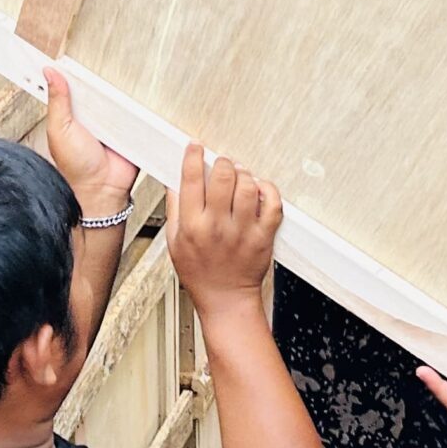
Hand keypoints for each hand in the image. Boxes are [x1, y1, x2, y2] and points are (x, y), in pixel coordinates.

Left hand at [41, 68, 137, 217]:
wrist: (102, 190)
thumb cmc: (76, 166)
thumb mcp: (60, 129)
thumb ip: (57, 101)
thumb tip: (50, 72)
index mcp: (75, 112)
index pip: (76, 84)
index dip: (76, 69)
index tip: (76, 49)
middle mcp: (96, 114)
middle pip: (101, 87)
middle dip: (105, 74)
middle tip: (109, 53)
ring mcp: (115, 121)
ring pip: (121, 97)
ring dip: (124, 90)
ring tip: (130, 70)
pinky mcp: (133, 128)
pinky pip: (138, 112)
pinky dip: (139, 105)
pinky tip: (143, 94)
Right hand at [168, 143, 281, 316]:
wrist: (225, 300)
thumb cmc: (200, 273)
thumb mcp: (174, 242)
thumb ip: (175, 209)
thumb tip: (174, 181)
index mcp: (192, 226)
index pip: (190, 180)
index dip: (193, 156)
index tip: (195, 148)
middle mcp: (217, 226)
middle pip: (222, 176)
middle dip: (221, 162)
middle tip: (220, 163)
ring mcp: (242, 231)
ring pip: (247, 186)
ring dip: (243, 173)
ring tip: (239, 175)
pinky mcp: (263, 236)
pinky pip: (272, 204)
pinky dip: (268, 190)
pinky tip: (258, 189)